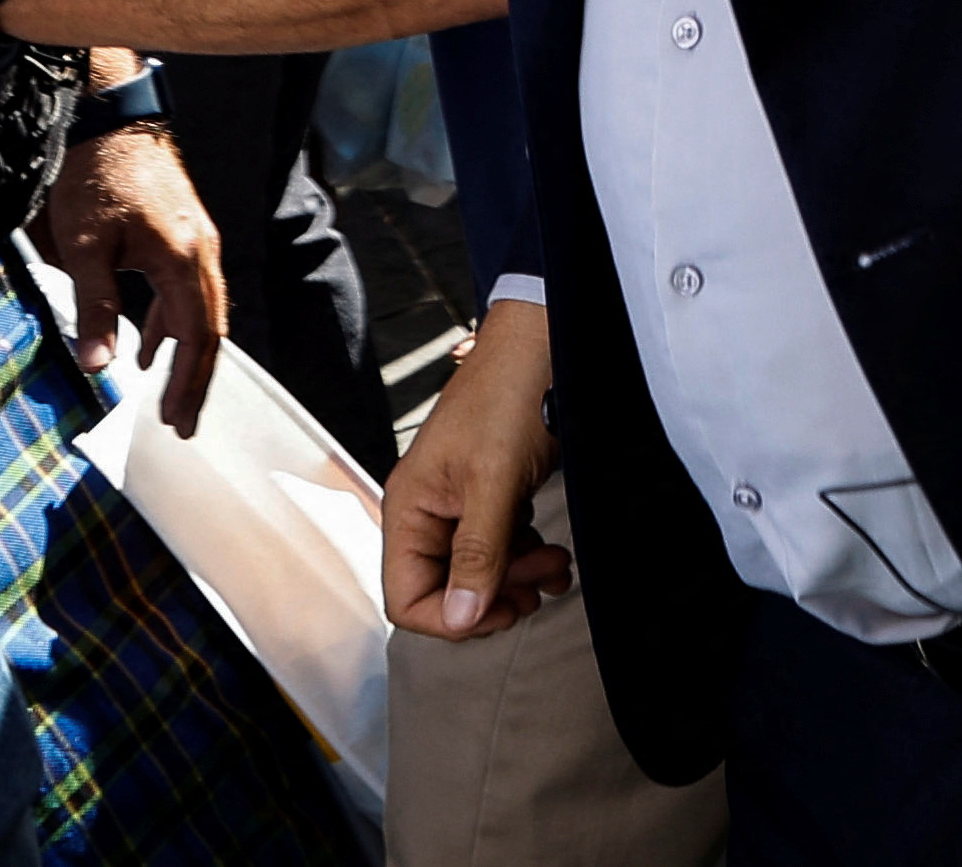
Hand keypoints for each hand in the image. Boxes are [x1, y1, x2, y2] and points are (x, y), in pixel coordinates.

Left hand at [38, 99, 231, 433]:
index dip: (186, 383)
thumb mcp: (84, 246)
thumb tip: (98, 367)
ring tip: (167, 393)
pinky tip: (149, 343)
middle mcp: (202, 251)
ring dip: (186, 354)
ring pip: (204, 310)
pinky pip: (191, 290)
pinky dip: (175, 324)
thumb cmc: (96, 176)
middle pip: (211, 329)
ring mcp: (198, 240)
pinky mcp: (185, 233)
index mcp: (183, 258)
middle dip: (196, 379)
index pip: (197, 336)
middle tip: (181, 422)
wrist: (110, 119)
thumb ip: (96, 308)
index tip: (174, 421)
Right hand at [383, 297, 570, 638]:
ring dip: (517, 579)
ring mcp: (459, 505)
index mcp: (409, 509)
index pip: (406, 597)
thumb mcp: (493, 481)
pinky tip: (553, 555)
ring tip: (556, 565)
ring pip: (477, 573)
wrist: (542, 343)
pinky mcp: (490, 497)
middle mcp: (427, 512)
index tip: (501, 610)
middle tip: (538, 584)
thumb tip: (460, 617)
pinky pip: (499, 549)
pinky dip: (526, 559)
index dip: (450, 617)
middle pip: (445, 591)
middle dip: (494, 597)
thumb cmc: (508, 397)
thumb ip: (476, 552)